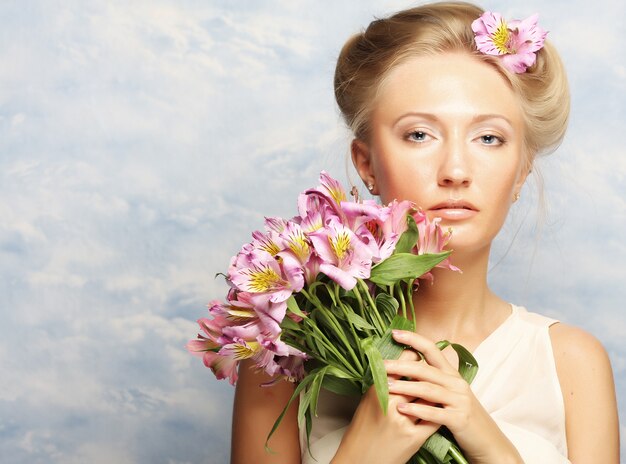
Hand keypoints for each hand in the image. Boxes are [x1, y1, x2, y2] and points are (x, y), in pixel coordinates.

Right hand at [331, 346, 439, 462]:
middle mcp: (389, 403)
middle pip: (418, 379)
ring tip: (437, 388)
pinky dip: (437, 413)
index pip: (403, 364)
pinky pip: (433, 420)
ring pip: (429, 398)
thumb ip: (384, 383)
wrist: (359, 460)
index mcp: (377, 390)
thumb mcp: (368, 402)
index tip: (417, 354)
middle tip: (430, 369)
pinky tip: (438, 409)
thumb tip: (401, 364)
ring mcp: (403, 421)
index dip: (413, 357)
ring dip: (434, 393)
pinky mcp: (414, 438)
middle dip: (426, 374)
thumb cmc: (362, 430)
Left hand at [385, 330, 522, 463]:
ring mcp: (460, 400)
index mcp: (451, 373)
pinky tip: (402, 409)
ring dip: (405, 387)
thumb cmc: (460, 415)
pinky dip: (418, 410)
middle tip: (380, 365)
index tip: (394, 333)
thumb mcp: (448, 393)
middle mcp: (456, 383)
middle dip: (401, 365)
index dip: (413, 339)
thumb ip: (431, 380)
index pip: (432, 349)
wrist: (486, 440)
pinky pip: (436, 412)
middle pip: (425, 369)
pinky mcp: (460, 418)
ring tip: (386, 386)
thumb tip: (405, 367)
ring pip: (428, 389)